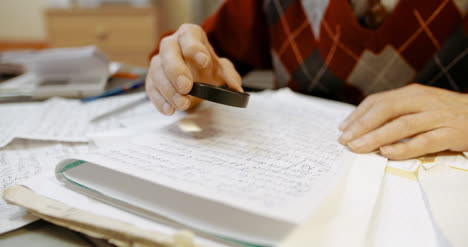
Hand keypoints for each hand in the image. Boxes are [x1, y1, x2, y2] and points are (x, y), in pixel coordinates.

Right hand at [146, 24, 242, 114]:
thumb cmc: (207, 69)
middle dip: (176, 69)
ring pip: (158, 71)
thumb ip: (229, 76)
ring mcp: (159, 61)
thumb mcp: (222, 71)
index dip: (195, 47)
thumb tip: (235, 88)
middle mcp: (172, 44)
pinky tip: (169, 110)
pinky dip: (160, 100)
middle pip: (168, 51)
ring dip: (169, 90)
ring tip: (182, 104)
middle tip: (186, 87)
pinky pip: (151, 88)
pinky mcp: (152, 80)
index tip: (204, 61)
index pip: (190, 36)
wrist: (195, 80)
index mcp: (190, 36)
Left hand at [339, 84, 467, 159]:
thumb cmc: (446, 113)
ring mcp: (438, 116)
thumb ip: (397, 111)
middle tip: (345, 140)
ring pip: (401, 125)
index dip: (358, 114)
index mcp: (412, 93)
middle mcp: (423, 101)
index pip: (378, 101)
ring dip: (376, 137)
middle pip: (386, 110)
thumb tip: (364, 125)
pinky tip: (386, 153)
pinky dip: (403, 147)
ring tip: (357, 147)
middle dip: (362, 125)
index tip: (343, 128)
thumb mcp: (421, 105)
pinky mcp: (451, 133)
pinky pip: (423, 141)